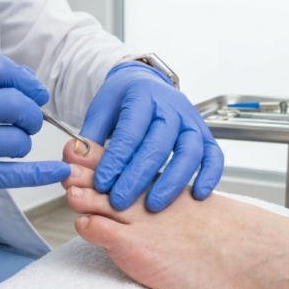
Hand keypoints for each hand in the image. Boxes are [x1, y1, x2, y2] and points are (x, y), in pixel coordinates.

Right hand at [0, 54, 70, 232]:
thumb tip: (28, 80)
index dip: (25, 80)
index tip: (37, 93)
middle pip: (14, 103)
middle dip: (32, 116)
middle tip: (28, 125)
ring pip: (15, 140)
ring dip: (22, 146)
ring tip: (9, 149)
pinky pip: (12, 173)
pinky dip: (40, 173)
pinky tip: (58, 170)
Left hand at [79, 62, 223, 211]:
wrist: (146, 82)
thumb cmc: (123, 99)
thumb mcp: (101, 109)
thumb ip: (89, 134)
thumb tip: (75, 156)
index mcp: (142, 97)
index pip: (130, 132)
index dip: (116, 160)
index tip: (102, 183)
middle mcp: (171, 107)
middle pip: (158, 145)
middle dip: (138, 177)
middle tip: (120, 201)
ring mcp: (191, 120)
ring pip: (189, 152)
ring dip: (172, 182)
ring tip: (153, 205)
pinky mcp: (204, 134)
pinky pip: (214, 155)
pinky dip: (209, 175)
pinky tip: (197, 195)